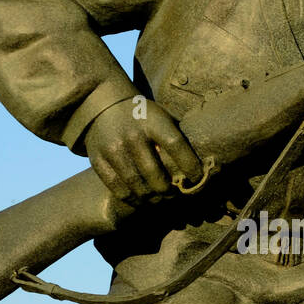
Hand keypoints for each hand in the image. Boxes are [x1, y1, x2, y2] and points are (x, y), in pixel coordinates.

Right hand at [83, 99, 201, 203]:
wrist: (101, 103)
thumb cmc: (141, 114)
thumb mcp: (161, 115)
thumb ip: (178, 135)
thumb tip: (205, 160)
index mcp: (153, 121)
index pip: (176, 145)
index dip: (190, 166)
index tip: (197, 178)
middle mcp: (132, 135)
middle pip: (155, 173)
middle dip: (169, 191)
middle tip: (175, 196)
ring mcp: (113, 148)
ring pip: (137, 186)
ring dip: (152, 199)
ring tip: (160, 201)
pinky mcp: (98, 159)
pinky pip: (117, 188)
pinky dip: (132, 199)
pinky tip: (141, 201)